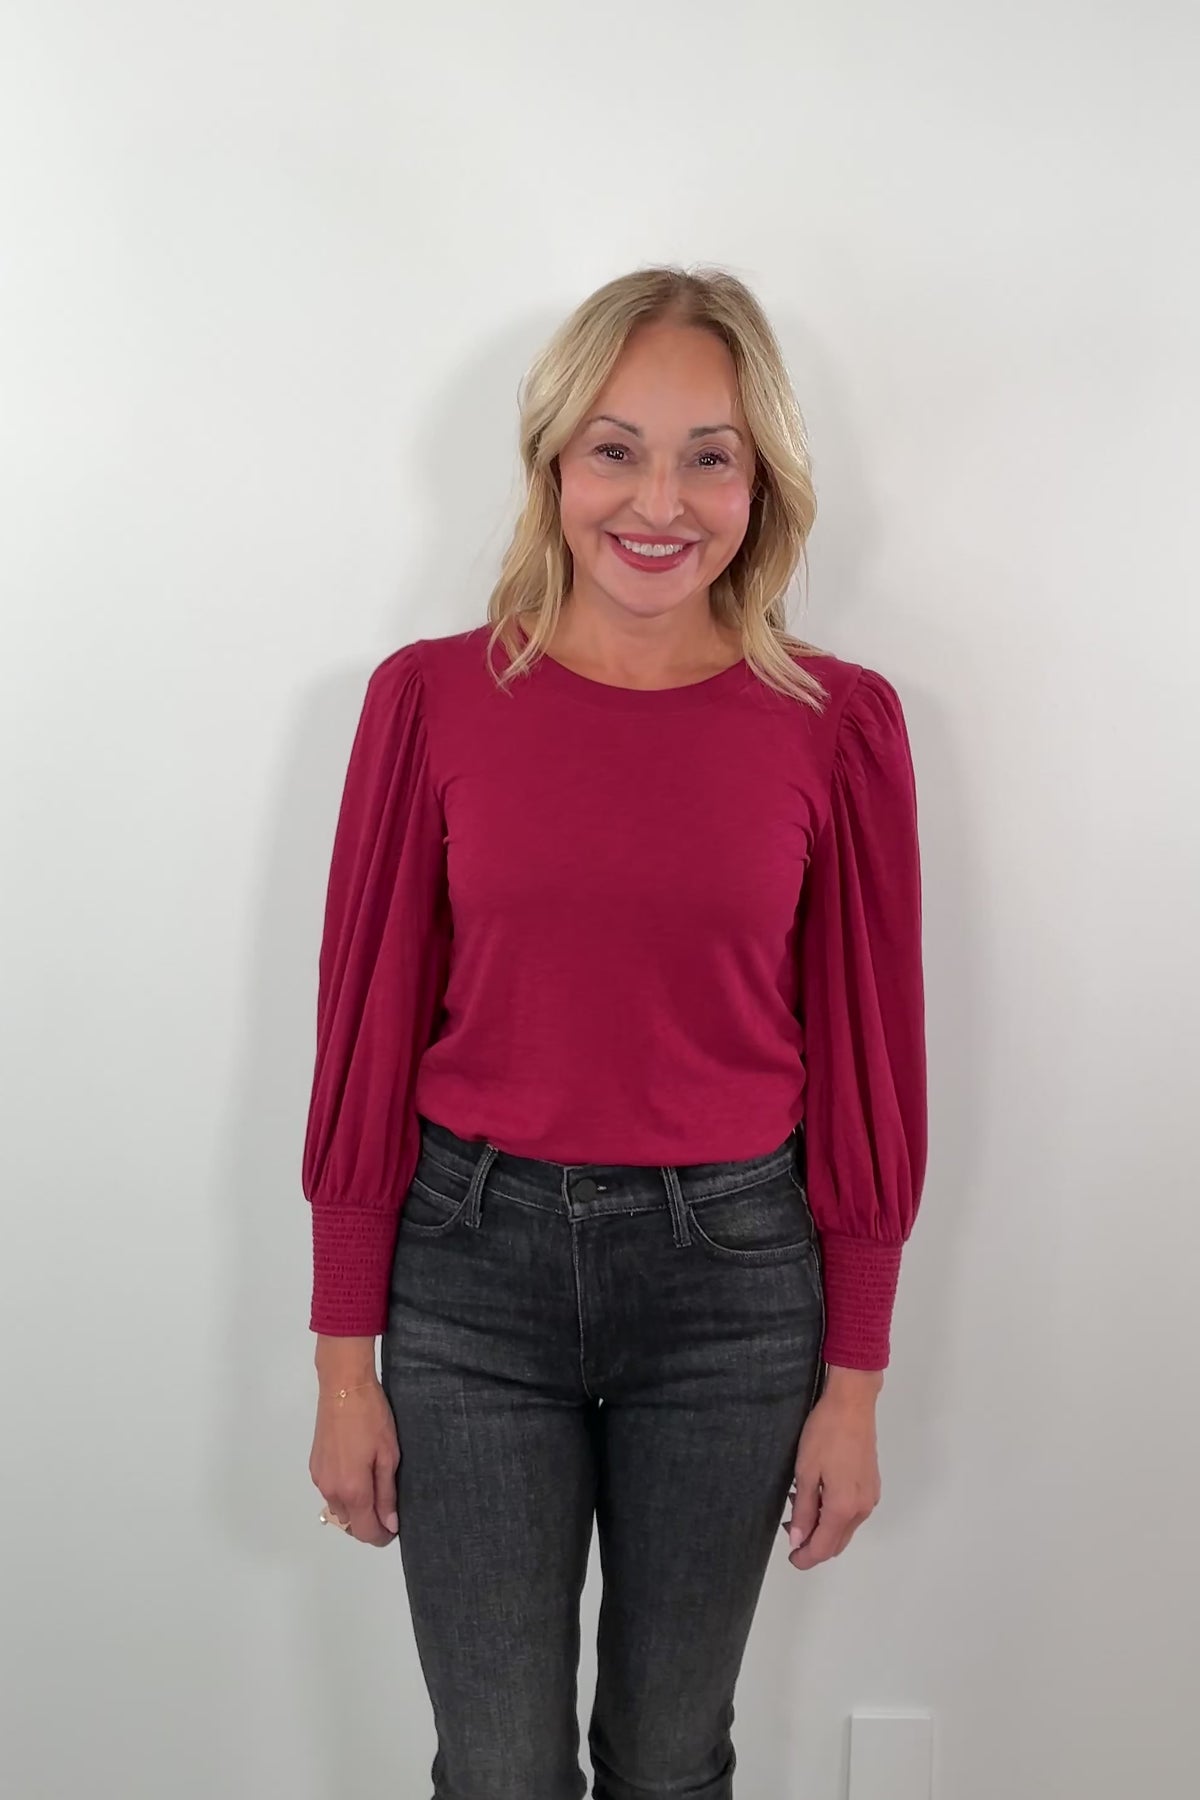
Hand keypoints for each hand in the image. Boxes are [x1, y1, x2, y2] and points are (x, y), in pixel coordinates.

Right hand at [309, 1375, 400, 1547]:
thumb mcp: (389, 1455)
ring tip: (374, 1482)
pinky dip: (345, 1491)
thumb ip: (387, 1494)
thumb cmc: (371, 1417)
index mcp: (353, 1490)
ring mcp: (320, 1479)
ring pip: (339, 1509)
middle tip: (388, 1502)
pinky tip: (358, 1471)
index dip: (382, 1536)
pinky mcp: (315, 1467)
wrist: (343, 1387)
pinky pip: (331, 1492)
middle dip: (370, 1521)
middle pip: (350, 1524)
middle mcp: (331, 1490)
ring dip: (356, 1507)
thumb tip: (389, 1523)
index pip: (365, 1532)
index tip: (394, 1528)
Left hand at [781, 1367, 882, 1568]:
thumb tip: (799, 1540)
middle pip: (837, 1543)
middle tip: (790, 1528)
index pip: (823, 1547)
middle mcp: (862, 1509)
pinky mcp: (872, 1486)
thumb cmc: (825, 1434)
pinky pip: (852, 1513)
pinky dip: (835, 1515)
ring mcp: (870, 1498)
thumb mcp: (806, 1471)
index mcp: (844, 1508)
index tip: (791, 1557)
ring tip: (801, 1506)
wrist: (852, 1404)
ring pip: (846, 1528)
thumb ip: (805, 1510)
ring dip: (824, 1528)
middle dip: (813, 1544)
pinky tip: (819, 1495)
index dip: (805, 1557)